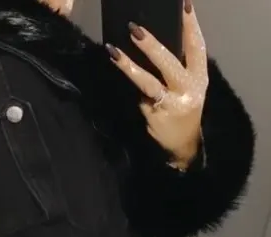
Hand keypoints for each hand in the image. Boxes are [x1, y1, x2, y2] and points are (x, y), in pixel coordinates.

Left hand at [107, 2, 208, 169]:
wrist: (182, 146)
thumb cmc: (183, 110)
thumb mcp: (187, 87)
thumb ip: (176, 68)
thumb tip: (151, 43)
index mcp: (200, 78)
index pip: (197, 47)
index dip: (191, 26)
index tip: (185, 5)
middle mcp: (189, 90)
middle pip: (170, 63)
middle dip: (151, 46)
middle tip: (134, 29)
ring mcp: (172, 105)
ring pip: (149, 83)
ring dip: (130, 67)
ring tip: (113, 52)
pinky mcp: (156, 117)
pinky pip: (140, 98)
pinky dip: (130, 87)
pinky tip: (119, 76)